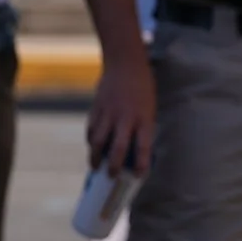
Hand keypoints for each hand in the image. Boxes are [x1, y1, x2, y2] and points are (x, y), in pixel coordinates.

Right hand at [88, 50, 156, 176]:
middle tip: (111, 177)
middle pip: (118, 148)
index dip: (141, 163)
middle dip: (114, 166)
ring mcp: (109, 113)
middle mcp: (126, 118)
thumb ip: (142, 127)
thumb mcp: (149, 107)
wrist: (125, 63)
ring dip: (96, 157)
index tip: (139, 175)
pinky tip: (93, 147)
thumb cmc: (142, 88)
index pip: (143, 146)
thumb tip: (134, 151)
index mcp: (144, 118)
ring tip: (96, 167)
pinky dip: (91, 141)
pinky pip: (91, 130)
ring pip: (99, 142)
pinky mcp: (96, 109)